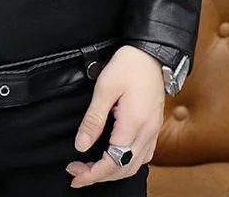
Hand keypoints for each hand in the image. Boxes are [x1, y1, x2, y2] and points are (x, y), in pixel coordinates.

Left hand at [65, 45, 165, 187]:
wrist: (151, 53)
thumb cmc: (128, 65)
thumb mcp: (104, 87)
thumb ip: (93, 119)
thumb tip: (81, 145)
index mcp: (134, 123)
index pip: (113, 161)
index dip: (92, 174)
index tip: (74, 175)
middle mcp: (147, 132)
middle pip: (123, 169)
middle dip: (98, 176)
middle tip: (76, 171)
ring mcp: (153, 131)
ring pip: (135, 165)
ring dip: (113, 172)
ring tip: (91, 168)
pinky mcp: (154, 127)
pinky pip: (143, 156)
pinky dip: (127, 164)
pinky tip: (115, 159)